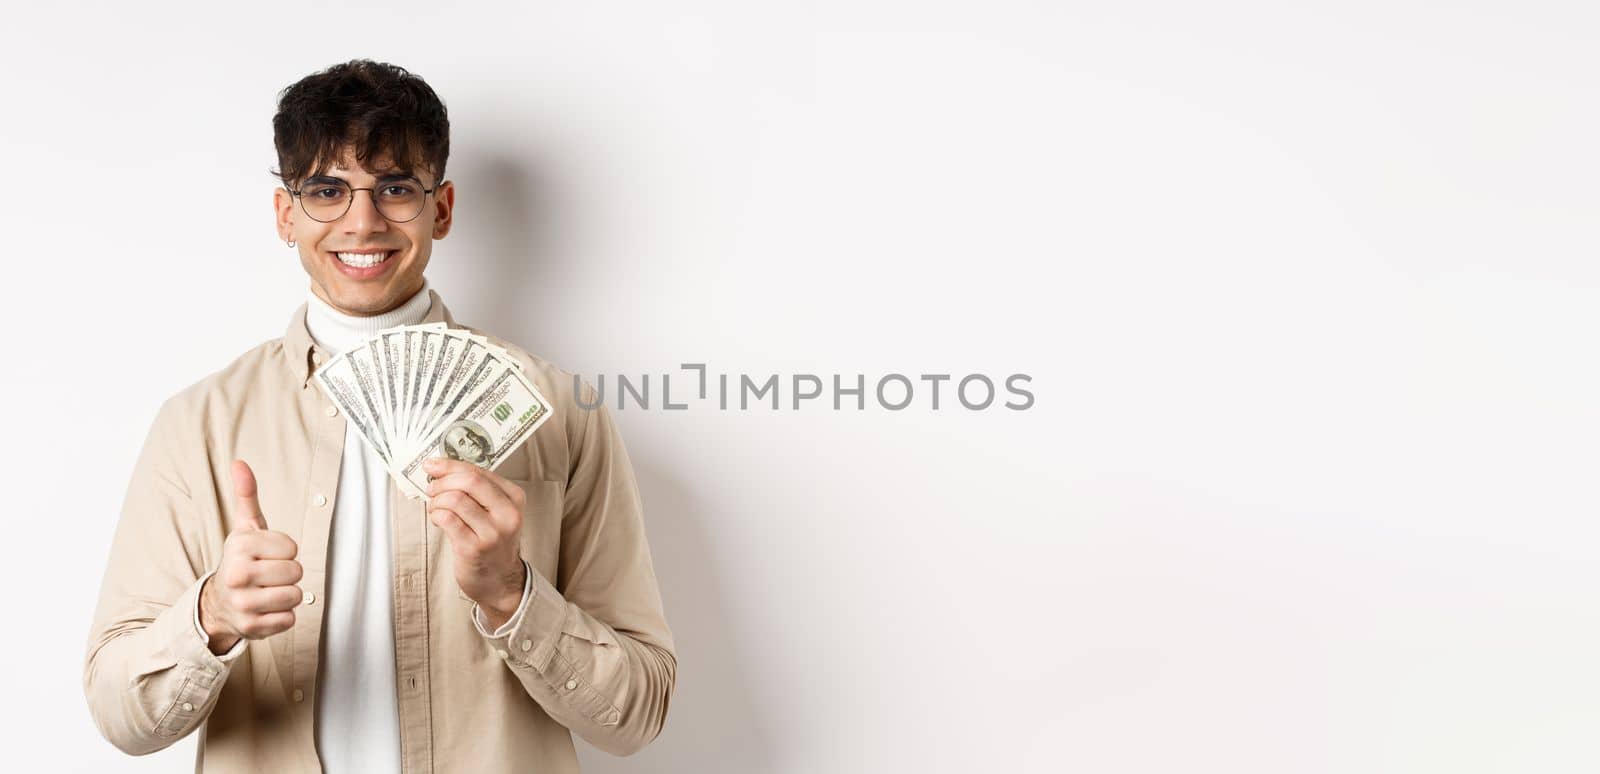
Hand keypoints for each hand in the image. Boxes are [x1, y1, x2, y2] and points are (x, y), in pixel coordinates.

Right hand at [198, 460, 303, 654]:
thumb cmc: (241, 561)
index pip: (292, 548)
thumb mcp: (245, 528)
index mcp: (239, 547)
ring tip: (267, 592)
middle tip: (268, 576)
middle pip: (297, 572)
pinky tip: (265, 610)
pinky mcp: (252, 628)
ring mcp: (243, 604)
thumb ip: (247, 496)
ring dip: (288, 595)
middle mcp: (237, 576)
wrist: (218, 604)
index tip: (266, 555)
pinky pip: (290, 619)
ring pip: (296, 596)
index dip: (285, 551)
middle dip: (288, 574)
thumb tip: (240, 463)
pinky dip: (282, 617)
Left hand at [423, 457, 527, 628]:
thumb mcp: (497, 512)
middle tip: (432, 488)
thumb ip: (477, 491)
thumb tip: (443, 469)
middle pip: (469, 481)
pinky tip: (438, 520)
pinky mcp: (473, 548)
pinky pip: (447, 519)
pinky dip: (436, 515)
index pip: (478, 472)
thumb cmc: (493, 543)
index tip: (433, 464)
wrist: (499, 580)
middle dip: (442, 481)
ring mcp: (492, 532)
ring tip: (435, 508)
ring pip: (454, 499)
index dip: (450, 465)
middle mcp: (507, 514)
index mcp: (514, 498)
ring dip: (436, 501)